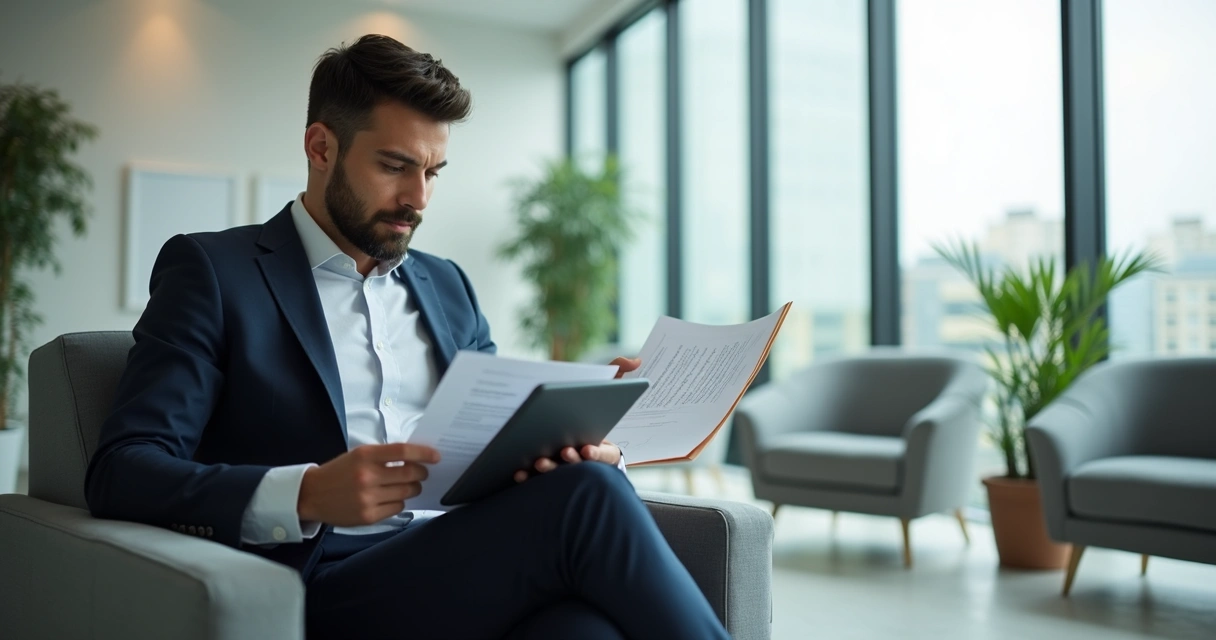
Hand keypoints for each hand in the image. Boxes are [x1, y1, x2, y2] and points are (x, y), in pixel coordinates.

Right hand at [297, 443, 439, 526]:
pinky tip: (390, 497)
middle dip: (422, 474)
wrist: (311, 495)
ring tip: (407, 485)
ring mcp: (368, 498)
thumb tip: (416, 458)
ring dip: (412, 488)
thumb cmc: (339, 472)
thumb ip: (384, 455)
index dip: (424, 453)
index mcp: (365, 456)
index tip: (436, 456)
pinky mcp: (368, 516)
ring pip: (407, 492)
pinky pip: (397, 507)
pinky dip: (399, 502)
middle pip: (410, 474)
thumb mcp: (358, 455)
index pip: (403, 452)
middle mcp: (367, 476)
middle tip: (422, 473)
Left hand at [512, 355, 636, 483]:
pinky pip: (534, 478)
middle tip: (564, 451)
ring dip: (549, 469)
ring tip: (539, 462)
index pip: (603, 454)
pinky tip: (517, 472)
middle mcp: (582, 460)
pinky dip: (526, 476)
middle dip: (571, 459)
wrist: (561, 416)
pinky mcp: (542, 473)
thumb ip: (619, 373)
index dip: (596, 452)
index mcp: (600, 447)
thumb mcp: (604, 388)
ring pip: (556, 472)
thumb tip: (636, 360)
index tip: (588, 448)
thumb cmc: (587, 405)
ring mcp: (562, 468)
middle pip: (578, 464)